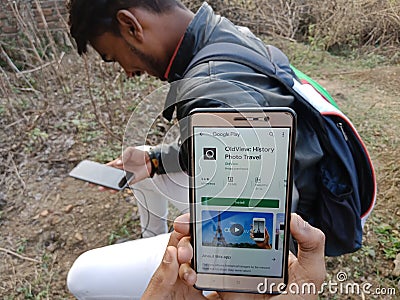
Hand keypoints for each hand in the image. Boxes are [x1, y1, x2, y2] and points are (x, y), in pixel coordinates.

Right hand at [98, 146, 151, 192]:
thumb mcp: (130, 151)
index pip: (107, 168)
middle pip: (108, 176)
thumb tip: (117, 163)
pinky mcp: (130, 181)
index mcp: (118, 163)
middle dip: (100, 180)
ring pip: (114, 182)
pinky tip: (113, 189)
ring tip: (101, 187)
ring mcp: (124, 176)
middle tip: (93, 183)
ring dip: (107, 186)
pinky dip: (117, 188)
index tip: (92, 173)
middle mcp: (120, 170)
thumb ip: (123, 156)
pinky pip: (122, 186)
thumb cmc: (140, 154)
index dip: (99, 170)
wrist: (151, 160)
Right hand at [142, 213, 325, 299]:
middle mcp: (244, 254)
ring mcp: (230, 269)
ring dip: (188, 245)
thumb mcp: (310, 273)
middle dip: (196, 224)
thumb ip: (312, 244)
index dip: (222, 209)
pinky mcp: (219, 286)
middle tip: (185, 224)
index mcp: (264, 246)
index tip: (207, 206)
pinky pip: (199, 273)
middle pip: (215, 231)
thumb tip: (295, 218)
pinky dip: (188, 269)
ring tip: (186, 249)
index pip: (241, 220)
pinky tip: (189, 269)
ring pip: (201, 250)